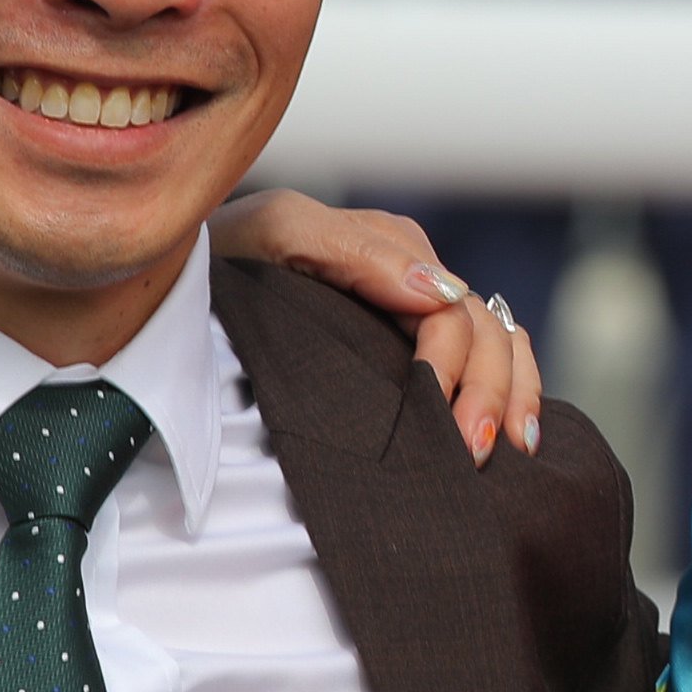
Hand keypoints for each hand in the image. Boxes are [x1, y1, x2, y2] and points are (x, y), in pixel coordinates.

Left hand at [208, 192, 542, 460]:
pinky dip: (510, 393)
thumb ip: (356, 251)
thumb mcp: (277, 234)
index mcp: (395, 249)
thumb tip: (442, 292)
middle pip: (489, 333)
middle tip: (476, 456)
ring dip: (514, 396)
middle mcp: (418, 281)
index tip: (444, 428)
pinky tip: (518, 437)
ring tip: (513, 452)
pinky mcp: (409, 352)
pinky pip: (484, 364)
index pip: (456, 313)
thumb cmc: (222, 259)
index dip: (458, 370)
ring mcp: (416, 318)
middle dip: (493, 393)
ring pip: (501, 347)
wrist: (174, 288)